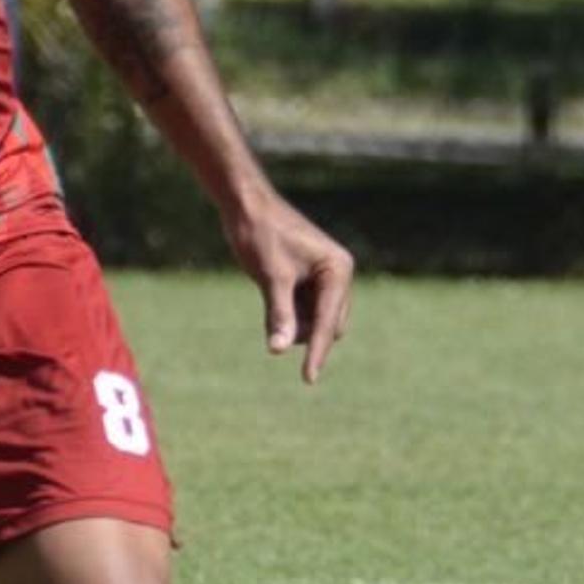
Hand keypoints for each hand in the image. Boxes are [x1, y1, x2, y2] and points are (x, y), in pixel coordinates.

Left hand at [224, 186, 353, 382]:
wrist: (245, 204)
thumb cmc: (260, 234)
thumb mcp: (271, 277)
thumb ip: (279, 315)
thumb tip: (280, 351)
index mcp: (337, 270)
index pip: (329, 322)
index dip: (318, 352)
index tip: (308, 379)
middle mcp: (337, 274)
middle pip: (328, 326)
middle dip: (301, 330)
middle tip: (272, 308)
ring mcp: (323, 278)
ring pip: (314, 322)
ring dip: (292, 322)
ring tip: (269, 291)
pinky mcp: (308, 280)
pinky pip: (302, 312)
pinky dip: (286, 314)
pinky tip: (269, 292)